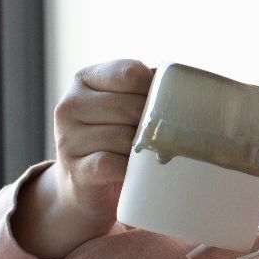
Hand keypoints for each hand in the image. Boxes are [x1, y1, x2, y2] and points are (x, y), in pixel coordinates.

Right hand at [14, 59, 154, 258]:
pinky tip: (136, 172)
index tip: (164, 107)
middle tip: (161, 138)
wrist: (83, 185)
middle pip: (131, 106)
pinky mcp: (76, 169)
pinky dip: (130, 169)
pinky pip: (113, 163)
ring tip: (149, 155)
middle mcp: (70, 104)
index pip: (130, 73)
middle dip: (152, 125)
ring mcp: (68, 138)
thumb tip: (189, 82)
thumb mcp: (124, 105)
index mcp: (85, 79)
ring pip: (124, 137)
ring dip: (144, 150)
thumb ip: (147, 88)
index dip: (155, 90)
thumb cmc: (115, 138)